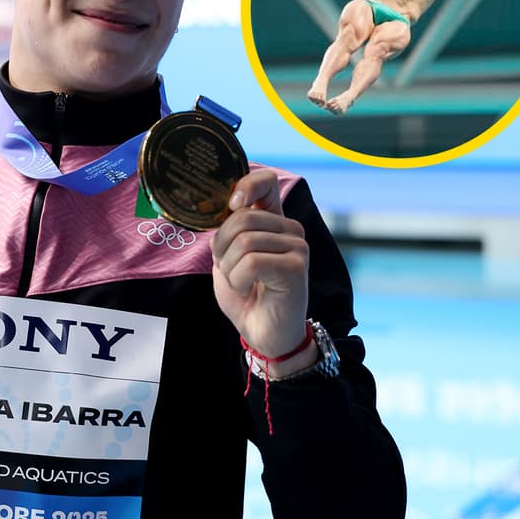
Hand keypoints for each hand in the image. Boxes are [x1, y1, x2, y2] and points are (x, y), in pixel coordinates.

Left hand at [210, 169, 318, 376]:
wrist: (263, 335)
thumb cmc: (246, 295)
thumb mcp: (228, 257)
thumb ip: (227, 231)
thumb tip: (223, 210)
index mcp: (273, 221)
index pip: (266, 183)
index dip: (246, 185)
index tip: (232, 204)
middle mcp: (290, 229)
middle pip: (243, 218)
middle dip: (222, 246)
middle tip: (228, 268)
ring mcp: (297, 247)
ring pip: (244, 241)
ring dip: (229, 267)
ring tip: (240, 282)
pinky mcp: (296, 267)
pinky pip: (251, 262)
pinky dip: (237, 279)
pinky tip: (247, 289)